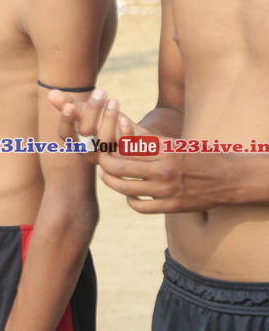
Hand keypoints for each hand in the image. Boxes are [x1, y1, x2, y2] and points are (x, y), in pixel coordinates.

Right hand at [47, 88, 140, 162]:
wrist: (133, 139)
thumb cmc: (105, 123)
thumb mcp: (87, 113)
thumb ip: (69, 104)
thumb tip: (51, 93)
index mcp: (77, 141)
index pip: (65, 133)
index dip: (66, 120)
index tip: (70, 105)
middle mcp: (90, 152)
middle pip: (86, 133)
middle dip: (93, 110)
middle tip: (102, 91)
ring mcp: (108, 157)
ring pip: (105, 140)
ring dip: (109, 118)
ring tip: (114, 100)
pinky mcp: (127, 158)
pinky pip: (124, 147)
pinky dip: (125, 132)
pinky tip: (124, 119)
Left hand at [97, 115, 232, 212]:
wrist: (229, 178)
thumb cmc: (199, 155)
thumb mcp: (175, 143)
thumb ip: (148, 138)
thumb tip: (121, 124)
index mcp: (165, 149)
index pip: (125, 146)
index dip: (109, 146)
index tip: (102, 145)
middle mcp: (164, 168)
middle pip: (120, 166)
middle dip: (104, 164)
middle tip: (100, 161)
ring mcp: (167, 189)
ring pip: (125, 187)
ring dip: (111, 182)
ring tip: (107, 177)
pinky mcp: (171, 206)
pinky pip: (140, 206)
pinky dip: (130, 200)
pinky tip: (129, 194)